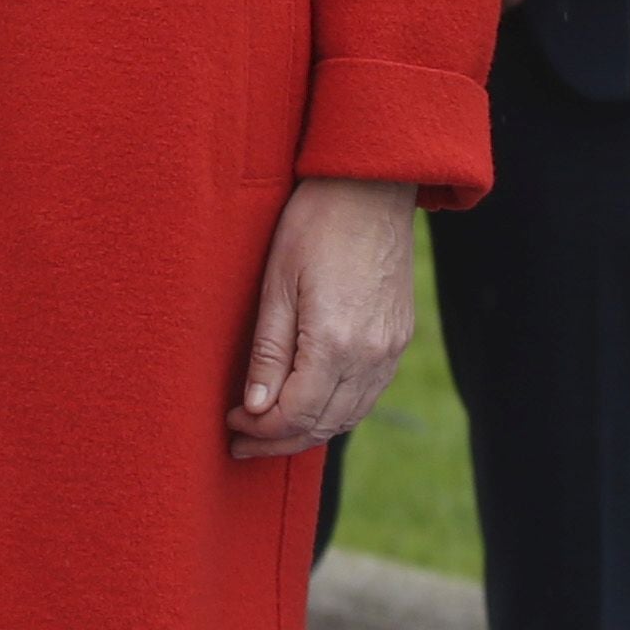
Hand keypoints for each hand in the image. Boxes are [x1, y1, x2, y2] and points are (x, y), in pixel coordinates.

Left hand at [229, 176, 415, 457]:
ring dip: (308, 431)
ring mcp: (390, 350)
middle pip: (323, 425)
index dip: (260, 429)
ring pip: (348, 417)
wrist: (372, 187)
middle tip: (242, 442)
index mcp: (336, 343)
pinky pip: (367, 395)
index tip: (231, 424)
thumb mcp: (277, 283)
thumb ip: (268, 352)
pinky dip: (336, 411)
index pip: (296, 415)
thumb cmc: (316, 223)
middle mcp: (370, 356)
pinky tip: (310, 405)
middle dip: (279, 441)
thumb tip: (256, 408)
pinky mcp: (398, 339)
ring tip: (270, 431)